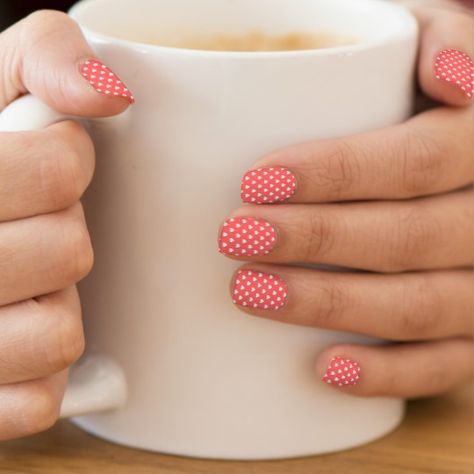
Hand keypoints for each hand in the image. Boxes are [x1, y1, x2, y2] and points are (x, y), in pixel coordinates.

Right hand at [0, 11, 132, 439]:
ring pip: (57, 333)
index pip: (56, 170)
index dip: (69, 162)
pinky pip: (39, 400)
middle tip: (28, 225)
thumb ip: (51, 57)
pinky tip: (16, 334)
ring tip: (21, 285)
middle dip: (64, 234)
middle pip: (66, 252)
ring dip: (56, 306)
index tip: (52, 159)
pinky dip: (43, 372)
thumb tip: (109, 93)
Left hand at [219, 4, 473, 396]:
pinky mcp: (472, 334)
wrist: (454, 169)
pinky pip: (443, 364)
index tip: (255, 182)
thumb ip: (441, 34)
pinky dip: (387, 374)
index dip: (339, 172)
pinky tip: (325, 368)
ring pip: (419, 305)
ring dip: (330, 304)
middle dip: (315, 240)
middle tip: (235, 236)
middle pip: (410, 236)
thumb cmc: (422, 101)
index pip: (419, 160)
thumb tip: (447, 75)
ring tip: (250, 290)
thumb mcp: (428, 45)